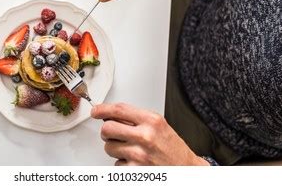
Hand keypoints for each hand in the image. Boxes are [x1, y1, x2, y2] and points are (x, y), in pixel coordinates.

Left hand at [91, 103, 208, 165]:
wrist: (185, 168)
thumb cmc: (171, 147)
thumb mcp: (157, 124)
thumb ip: (135, 117)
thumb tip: (109, 114)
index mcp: (151, 121)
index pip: (119, 110)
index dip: (102, 109)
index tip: (96, 111)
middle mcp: (145, 136)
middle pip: (107, 129)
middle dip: (107, 132)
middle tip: (114, 134)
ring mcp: (139, 155)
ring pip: (108, 147)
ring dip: (115, 148)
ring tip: (131, 149)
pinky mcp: (135, 171)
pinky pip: (115, 164)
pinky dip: (122, 163)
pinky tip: (135, 161)